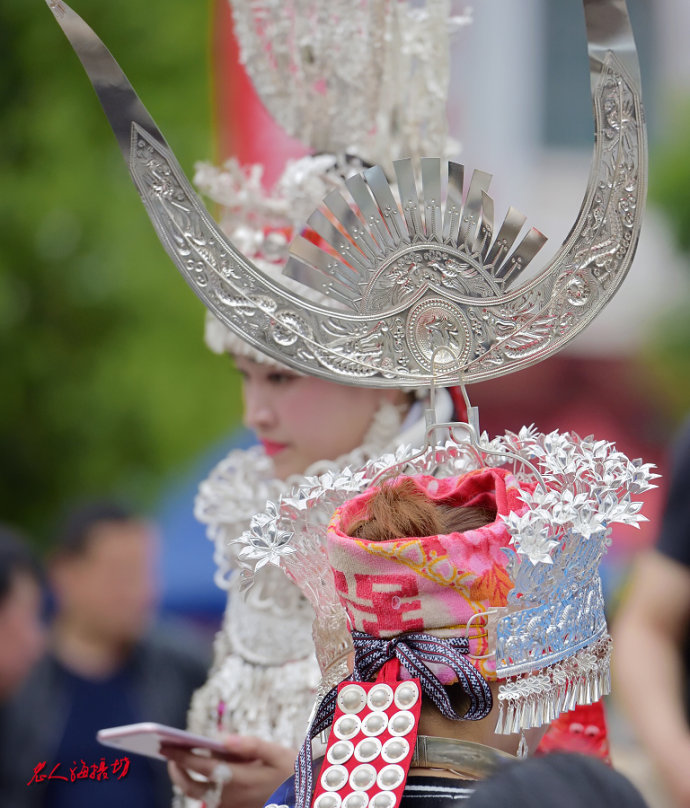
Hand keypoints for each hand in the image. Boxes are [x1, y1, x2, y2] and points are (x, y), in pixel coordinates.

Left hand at [164, 734, 296, 807]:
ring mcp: (230, 805)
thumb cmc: (291, 772)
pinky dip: (201, 784)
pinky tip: (205, 769)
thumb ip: (251, 745)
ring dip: (185, 777)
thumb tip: (223, 738)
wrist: (304, 798)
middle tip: (168, 751)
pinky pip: (210, 798)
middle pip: (191, 787)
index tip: (166, 744)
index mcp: (239, 779)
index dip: (181, 756)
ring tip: (181, 759)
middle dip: (176, 769)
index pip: (201, 767)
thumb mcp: (278, 753)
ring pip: (198, 794)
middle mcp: (230, 796)